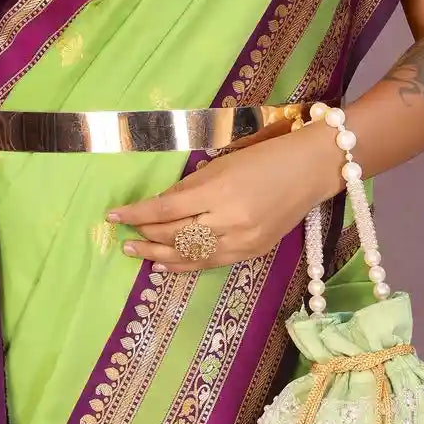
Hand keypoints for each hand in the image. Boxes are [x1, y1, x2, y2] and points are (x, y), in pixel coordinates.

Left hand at [106, 122, 344, 273]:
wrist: (310, 170)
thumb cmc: (265, 157)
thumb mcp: (222, 164)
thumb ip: (190, 186)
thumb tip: (159, 204)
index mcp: (219, 191)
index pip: (166, 209)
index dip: (137, 214)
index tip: (113, 216)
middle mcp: (229, 221)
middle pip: (175, 234)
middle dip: (146, 234)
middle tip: (124, 235)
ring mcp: (242, 241)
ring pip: (190, 255)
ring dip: (159, 255)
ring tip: (135, 252)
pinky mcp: (251, 253)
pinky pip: (210, 264)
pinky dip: (185, 266)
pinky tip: (165, 265)